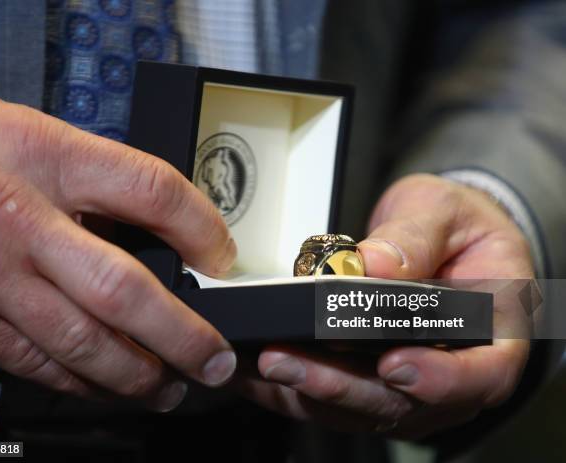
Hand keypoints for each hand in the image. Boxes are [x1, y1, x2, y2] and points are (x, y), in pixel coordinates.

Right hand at [0, 89, 237, 411]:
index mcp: (49, 157)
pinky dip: (76, 381)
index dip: (202, 227)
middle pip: (121, 290)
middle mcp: (19, 218)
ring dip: (134, 375)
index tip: (223, 258)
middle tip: (217, 361)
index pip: (151, 191)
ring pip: (77, 342)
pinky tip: (107, 387)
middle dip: (181, 336)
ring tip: (171, 389)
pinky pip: (28, 359)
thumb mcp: (33, 134)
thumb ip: (92, 179)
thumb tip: (156, 229)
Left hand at [236, 174, 532, 437]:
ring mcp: (407, 386)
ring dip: (304, 390)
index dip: (440, 380)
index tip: (393, 364)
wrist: (442, 240)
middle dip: (339, 385)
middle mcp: (451, 373)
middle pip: (402, 401)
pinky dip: (290, 389)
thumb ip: (416, 237)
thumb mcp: (445, 212)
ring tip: (259, 362)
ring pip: (357, 406)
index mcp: (492, 335)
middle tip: (286, 360)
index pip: (482, 375)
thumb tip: (375, 265)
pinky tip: (254, 371)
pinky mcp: (368, 383)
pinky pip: (330, 397)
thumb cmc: (457, 229)